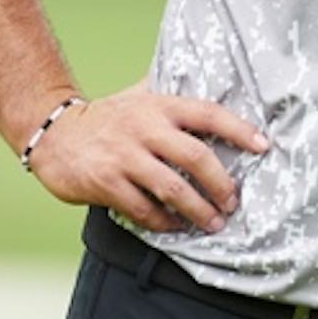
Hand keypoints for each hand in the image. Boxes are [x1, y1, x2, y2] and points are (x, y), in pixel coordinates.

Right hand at [26, 85, 269, 233]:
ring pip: (173, 189)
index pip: (207, 113)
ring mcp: (124, 157)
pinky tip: (176, 226)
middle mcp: (144, 128)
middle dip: (221, 184)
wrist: (53, 134)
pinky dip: (165, 222)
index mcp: (158, 106)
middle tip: (233, 203)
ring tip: (213, 223)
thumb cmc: (107, 119)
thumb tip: (219, 92)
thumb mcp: (139, 98)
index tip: (263, 146)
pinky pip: (145, 210)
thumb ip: (172, 102)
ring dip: (198, 210)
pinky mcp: (106, 183)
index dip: (238, 129)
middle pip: (196, 156)